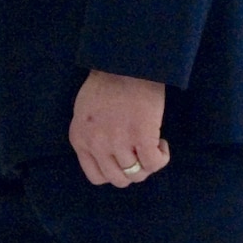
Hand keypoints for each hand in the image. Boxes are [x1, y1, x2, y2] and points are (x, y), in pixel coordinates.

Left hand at [69, 70, 168, 186]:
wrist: (124, 63)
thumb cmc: (106, 82)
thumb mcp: (84, 113)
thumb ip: (92, 136)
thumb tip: (108, 154)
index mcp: (80, 139)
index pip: (96, 177)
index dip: (114, 172)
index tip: (124, 160)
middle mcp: (97, 145)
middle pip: (118, 179)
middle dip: (133, 171)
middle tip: (141, 154)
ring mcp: (118, 142)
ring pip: (137, 174)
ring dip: (148, 163)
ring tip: (152, 144)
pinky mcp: (141, 136)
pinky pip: (154, 163)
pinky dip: (161, 158)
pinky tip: (161, 143)